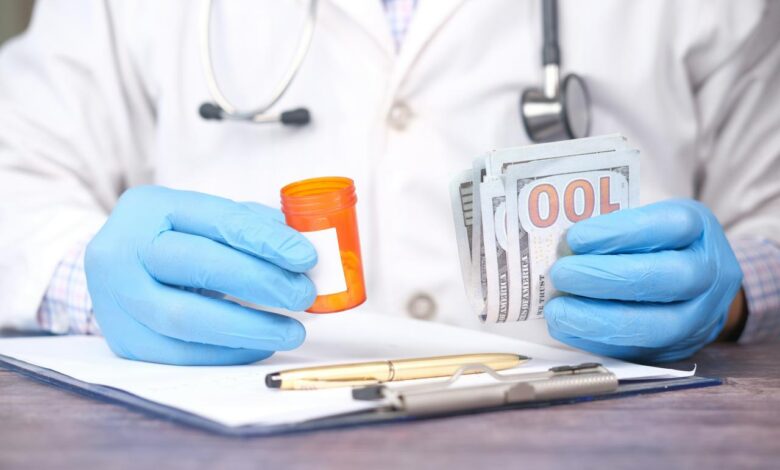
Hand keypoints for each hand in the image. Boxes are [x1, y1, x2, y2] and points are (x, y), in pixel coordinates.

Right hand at [85, 186, 316, 364]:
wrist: (114, 269)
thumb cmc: (171, 240)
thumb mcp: (204, 219)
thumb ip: (251, 226)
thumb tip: (303, 247)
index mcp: (149, 207)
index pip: (217, 221)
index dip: (266, 241)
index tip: (306, 257)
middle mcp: (122, 249)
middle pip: (198, 266)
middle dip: (260, 282)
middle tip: (303, 294)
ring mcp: (115, 298)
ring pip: (186, 318)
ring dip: (249, 328)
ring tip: (291, 330)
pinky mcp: (123, 340)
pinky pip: (180, 354)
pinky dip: (227, 352)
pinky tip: (260, 344)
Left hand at [545, 199, 742, 361]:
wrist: (701, 287)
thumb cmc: (660, 245)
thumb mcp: (648, 222)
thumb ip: (614, 230)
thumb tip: (564, 247)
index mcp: (699, 229)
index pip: (669, 227)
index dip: (619, 233)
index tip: (575, 238)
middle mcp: (710, 273)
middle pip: (665, 278)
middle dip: (606, 278)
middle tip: (561, 273)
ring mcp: (700, 316)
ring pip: (656, 325)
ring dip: (598, 319)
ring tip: (557, 310)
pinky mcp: (680, 348)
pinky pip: (639, 351)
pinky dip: (596, 341)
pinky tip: (566, 328)